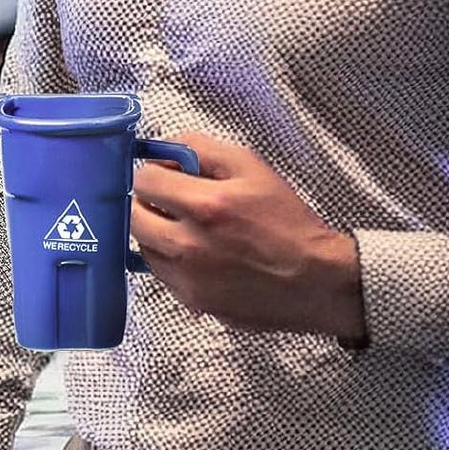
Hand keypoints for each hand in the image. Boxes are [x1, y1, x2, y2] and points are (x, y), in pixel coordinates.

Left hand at [131, 132, 363, 338]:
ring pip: (143, 245)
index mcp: (206, 206)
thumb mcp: (252, 168)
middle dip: (149, 201)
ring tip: (188, 227)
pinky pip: (160, 273)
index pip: (144, 180)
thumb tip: (163, 148)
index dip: (154, 171)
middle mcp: (189, 246)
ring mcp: (187, 278)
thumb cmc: (287, 221)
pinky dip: (169, 258)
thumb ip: (202, 149)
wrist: (314, 280)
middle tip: (172, 199)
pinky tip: (197, 253)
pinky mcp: (191, 301)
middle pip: (134, 215)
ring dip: (156, 230)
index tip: (167, 174)